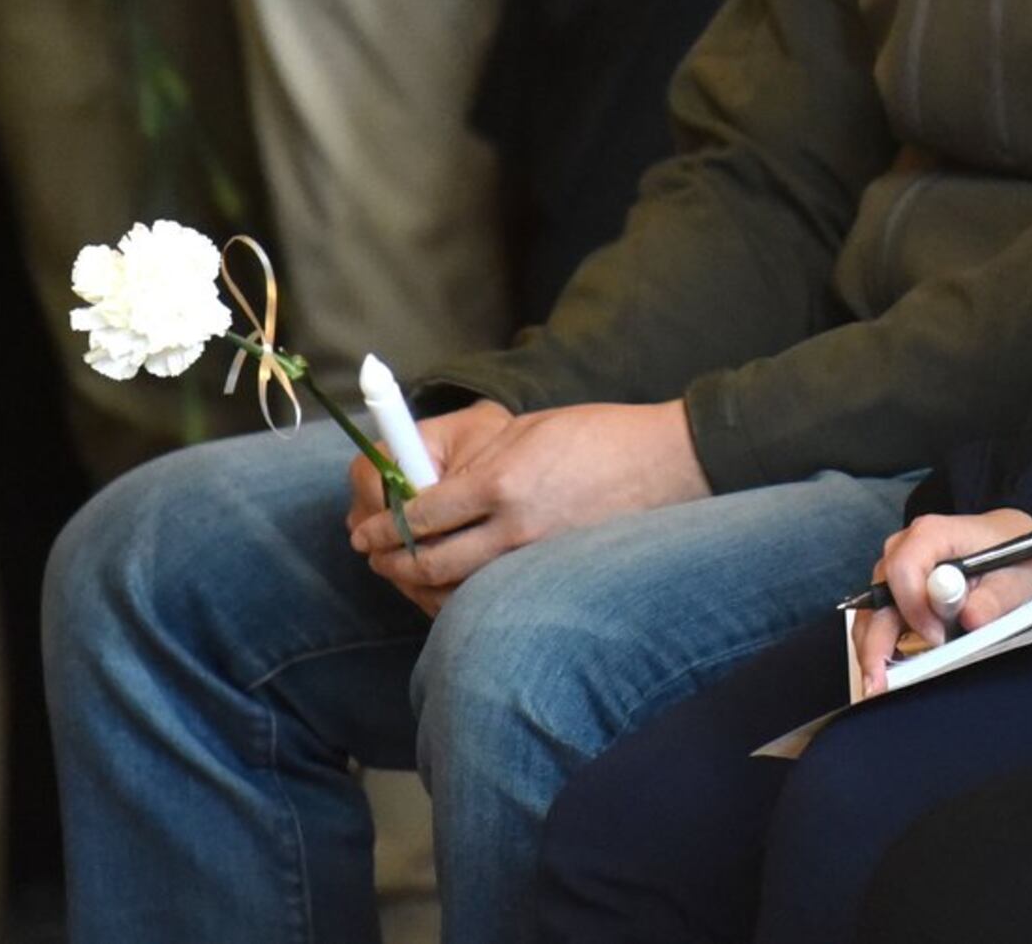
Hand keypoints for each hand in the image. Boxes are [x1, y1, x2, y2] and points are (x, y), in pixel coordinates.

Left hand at [345, 400, 709, 611]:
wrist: (667, 464)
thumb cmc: (597, 436)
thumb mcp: (525, 432)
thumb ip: (475, 466)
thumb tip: (424, 488)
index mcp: (500, 481)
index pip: (420, 515)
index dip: (383, 527)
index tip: (364, 531)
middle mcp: (514, 528)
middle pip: (430, 563)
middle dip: (392, 562)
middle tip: (374, 555)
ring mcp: (537, 561)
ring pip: (458, 591)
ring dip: (422, 586)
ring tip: (406, 573)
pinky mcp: (555, 580)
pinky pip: (495, 597)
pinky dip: (465, 598)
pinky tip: (453, 588)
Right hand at [850, 509, 1031, 700]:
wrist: (1008, 543)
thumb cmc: (1010, 557)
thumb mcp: (1014, 579)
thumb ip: (992, 600)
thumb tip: (970, 620)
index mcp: (932, 535)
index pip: (904, 569)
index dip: (916, 608)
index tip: (938, 638)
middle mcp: (904, 548)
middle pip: (878, 596)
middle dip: (875, 642)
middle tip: (879, 682)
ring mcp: (895, 569)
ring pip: (873, 611)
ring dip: (873, 648)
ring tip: (878, 684)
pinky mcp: (896, 591)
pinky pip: (880, 619)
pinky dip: (881, 645)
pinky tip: (887, 672)